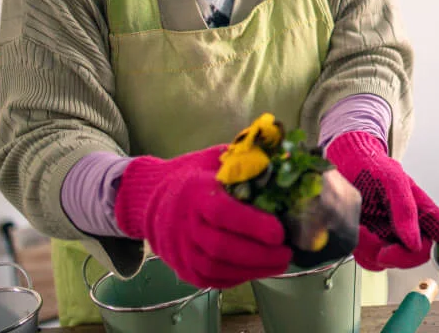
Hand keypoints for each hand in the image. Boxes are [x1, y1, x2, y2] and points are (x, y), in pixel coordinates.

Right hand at [114, 146, 291, 287]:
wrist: (152, 200)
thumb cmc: (192, 175)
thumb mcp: (214, 159)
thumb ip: (242, 161)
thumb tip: (279, 161)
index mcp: (195, 192)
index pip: (223, 213)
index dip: (252, 225)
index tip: (280, 231)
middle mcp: (185, 224)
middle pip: (221, 247)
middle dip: (259, 255)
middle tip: (286, 253)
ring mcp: (181, 249)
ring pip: (216, 268)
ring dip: (252, 270)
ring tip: (278, 263)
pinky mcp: (182, 268)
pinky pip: (211, 280)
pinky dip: (237, 278)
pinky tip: (257, 270)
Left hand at [325, 131, 438, 270]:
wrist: (347, 163)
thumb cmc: (374, 166)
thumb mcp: (392, 179)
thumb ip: (405, 208)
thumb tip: (414, 244)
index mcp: (423, 210)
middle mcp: (410, 227)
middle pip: (416, 256)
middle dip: (396, 254)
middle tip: (379, 245)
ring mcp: (391, 237)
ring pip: (390, 261)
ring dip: (373, 250)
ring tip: (362, 228)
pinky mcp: (372, 244)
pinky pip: (370, 260)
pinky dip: (362, 250)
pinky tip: (358, 231)